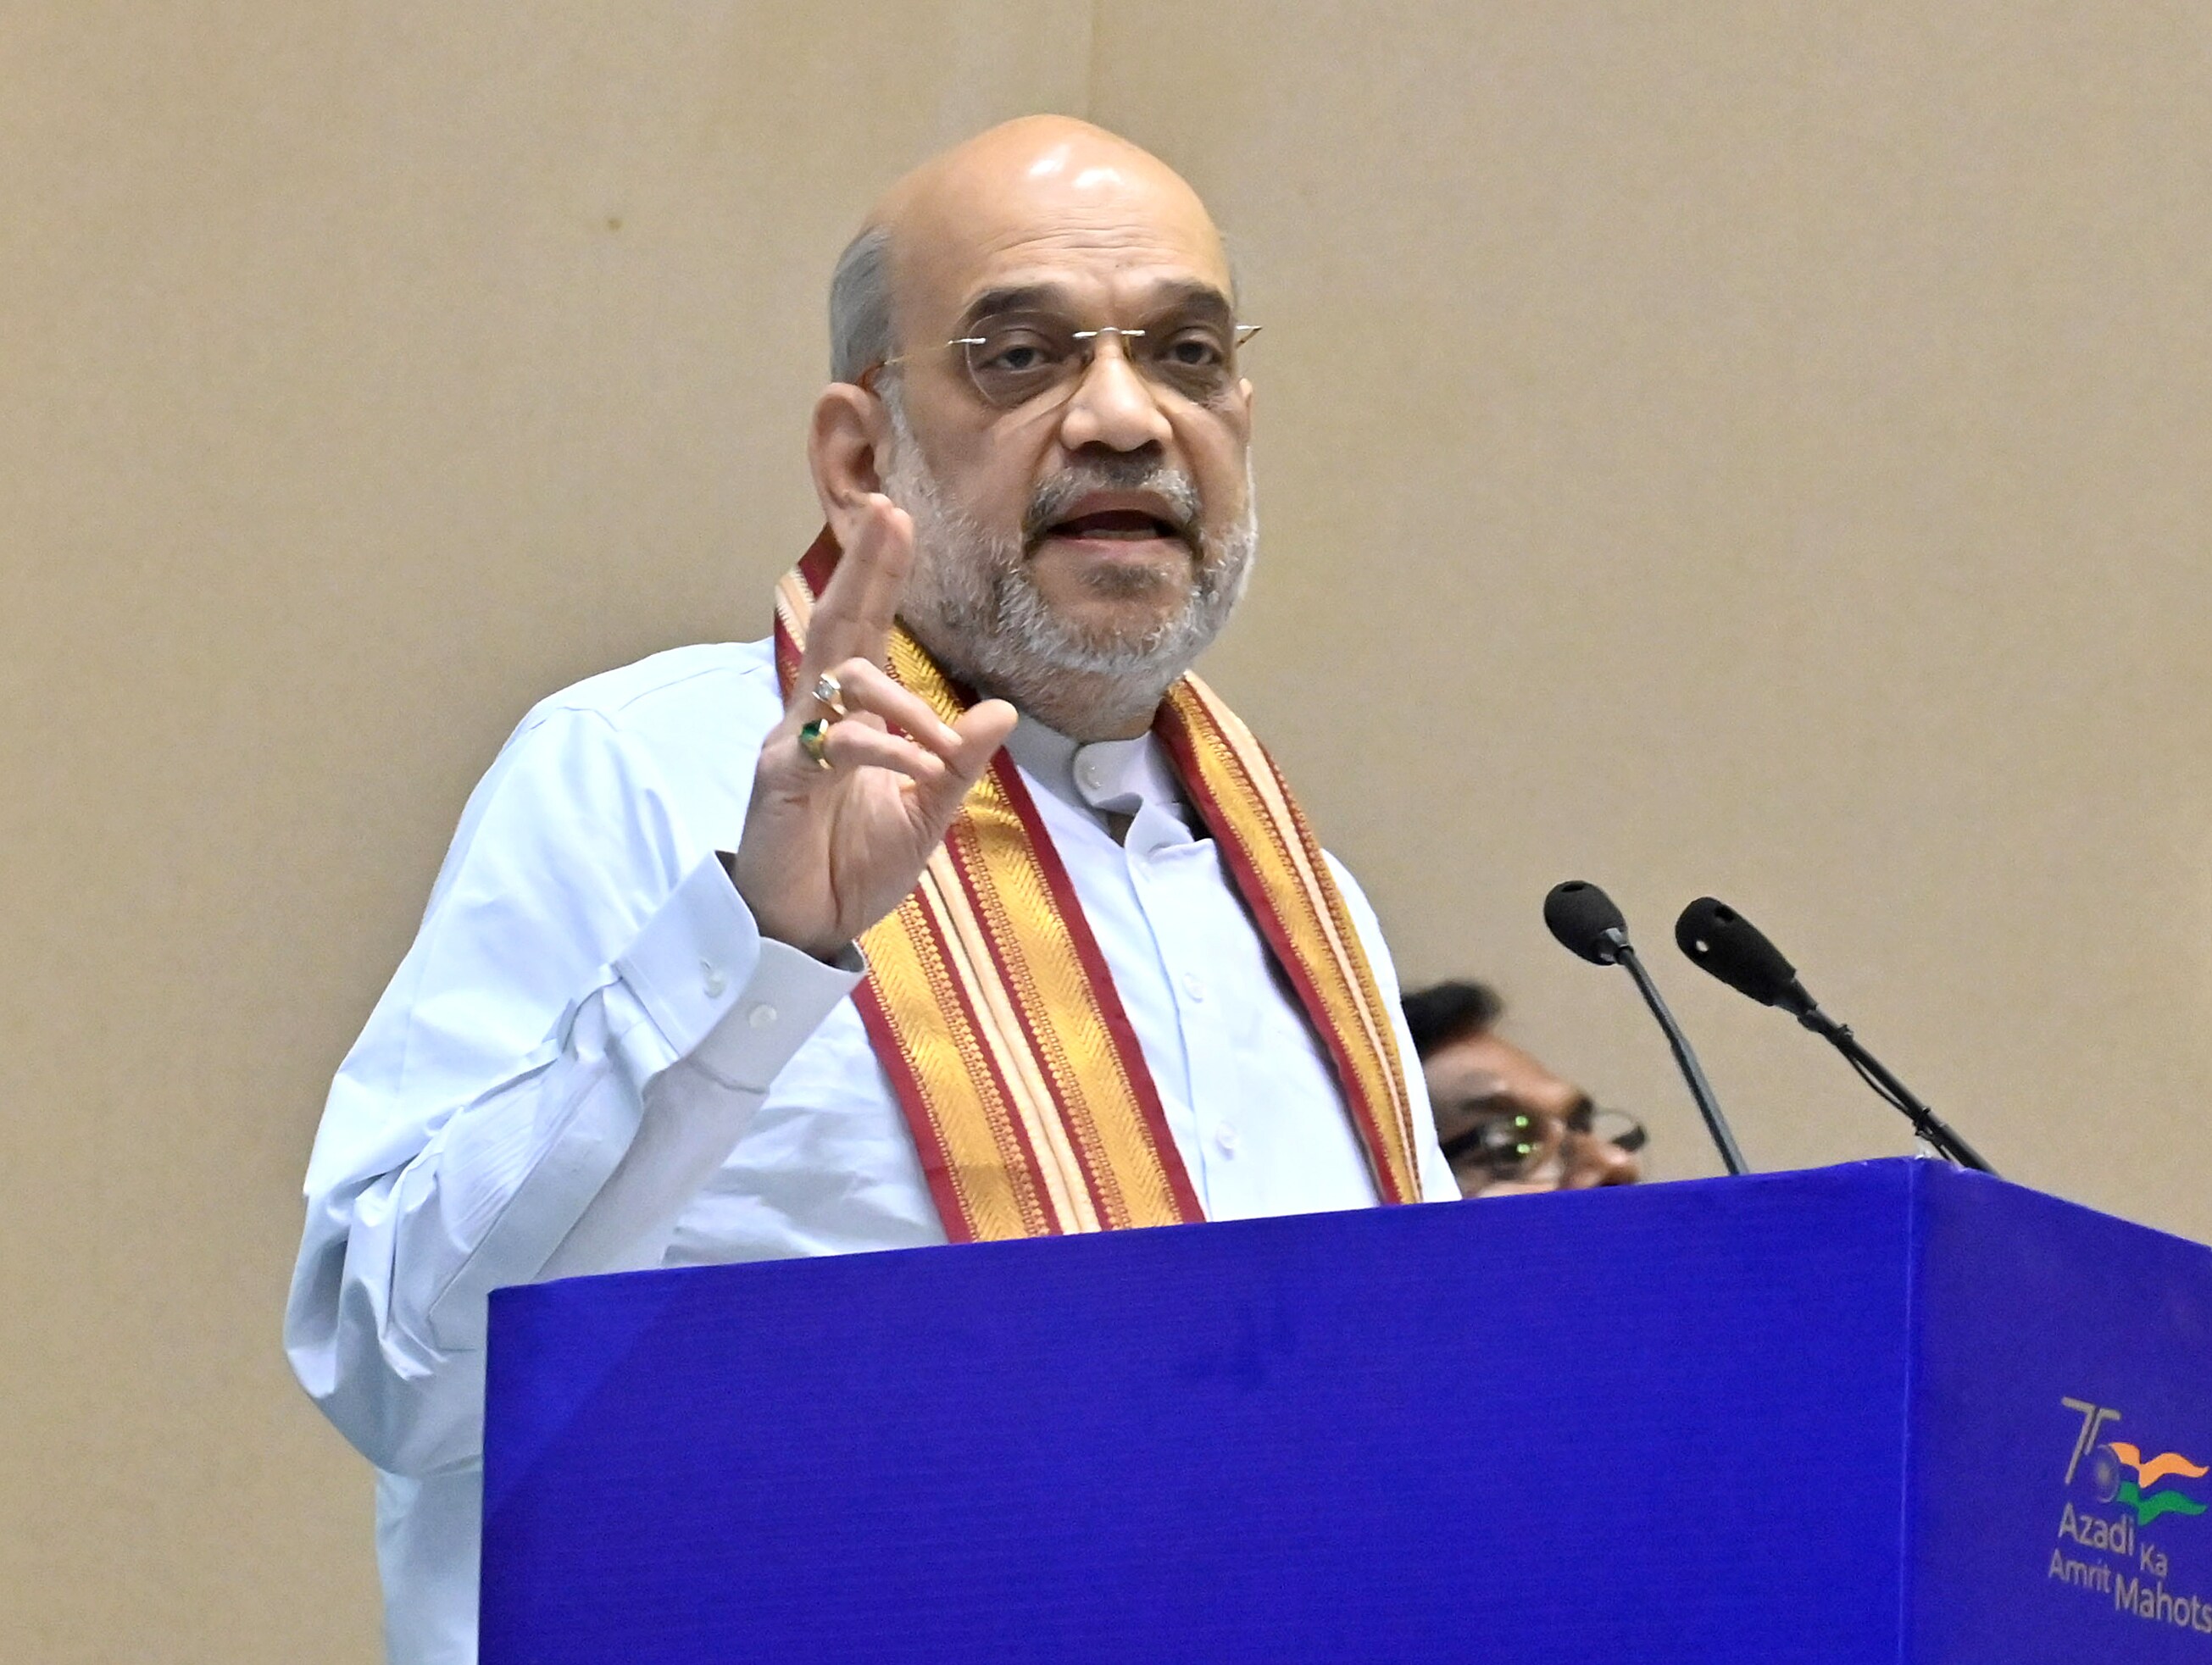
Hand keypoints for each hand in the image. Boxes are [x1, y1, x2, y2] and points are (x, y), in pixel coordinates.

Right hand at [731, 496, 1016, 959]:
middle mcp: (816, 717)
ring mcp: (793, 745)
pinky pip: (835, 747)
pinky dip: (885, 750)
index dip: (877, 574)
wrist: (804, 928)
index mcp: (850, 717)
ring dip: (907, 705)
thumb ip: (959, 762)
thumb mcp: (926, 812)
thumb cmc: (853, 865)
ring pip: (844, 683)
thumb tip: (1004, 709)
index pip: (864, 631)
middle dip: (865, 568)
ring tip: (943, 749)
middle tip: (889, 512)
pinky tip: (919, 767)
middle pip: (838, 625)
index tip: (895, 515)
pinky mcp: (780, 782)